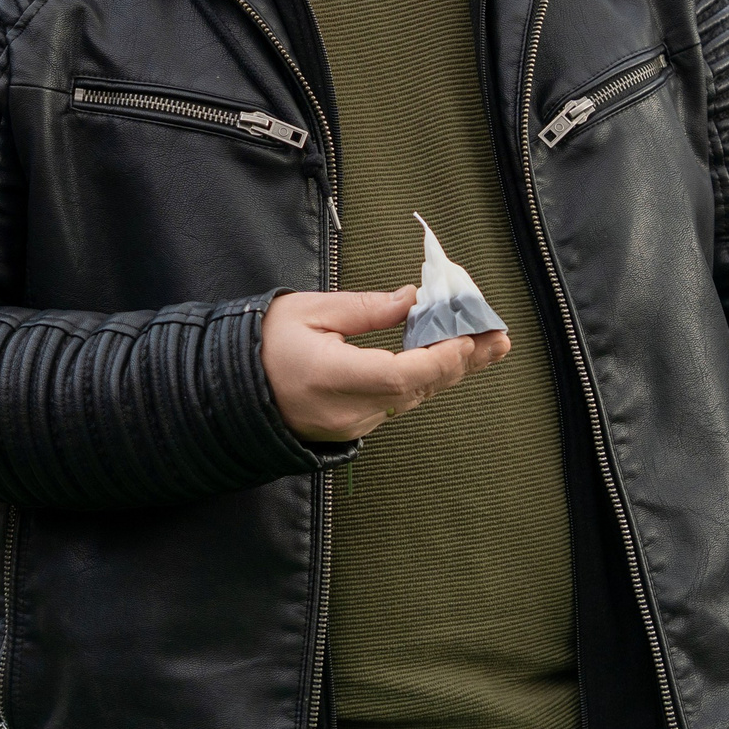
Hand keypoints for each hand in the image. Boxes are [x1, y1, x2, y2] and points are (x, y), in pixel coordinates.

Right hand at [262, 287, 509, 442]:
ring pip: (411, 397)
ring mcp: (350, 425)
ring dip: (448, 369)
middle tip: (500, 337)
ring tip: (487, 344)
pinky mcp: (351, 428)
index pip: (400, 375)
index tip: (468, 336)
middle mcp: (345, 410)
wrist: (228, 392)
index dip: (440, 358)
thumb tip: (413, 300)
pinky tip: (446, 356)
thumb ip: (365, 308)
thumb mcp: (310, 311)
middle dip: (462, 361)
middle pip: (417, 389)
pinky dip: (423, 378)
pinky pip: (396, 401)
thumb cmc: (263, 343)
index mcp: (330, 377)